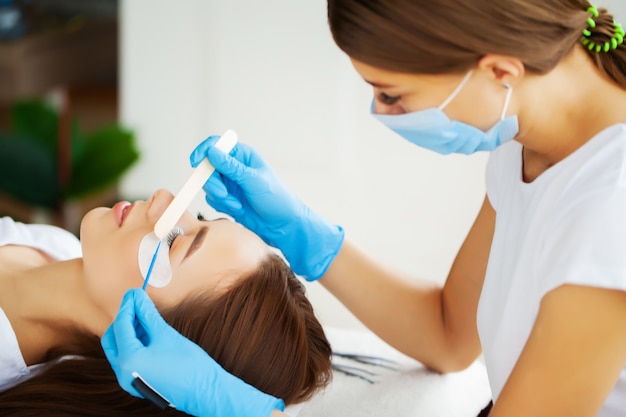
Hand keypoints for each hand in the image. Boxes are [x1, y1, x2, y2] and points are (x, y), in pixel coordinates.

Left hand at [101, 289, 283, 416]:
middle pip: (112, 339)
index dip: (128, 306)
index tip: (134, 292)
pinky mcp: (137, 382)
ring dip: (129, 331)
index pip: (120, 326)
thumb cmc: (189, 364)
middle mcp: (123, 373)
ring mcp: (129, 380)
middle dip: (123, 320)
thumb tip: (137, 297)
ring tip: (145, 317)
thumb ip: (147, 314)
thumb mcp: (166, 334)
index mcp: (128, 361)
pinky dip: (134, 344)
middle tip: (137, 305)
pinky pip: (128, 359)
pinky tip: (148, 333)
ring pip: (119, 349)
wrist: (205, 391)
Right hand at [190, 136, 343, 279]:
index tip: (196, 161)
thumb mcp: (253, 180)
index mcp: (242, 156)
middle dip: (213, 183)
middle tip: (224, 194)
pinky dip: (221, 205)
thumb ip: (231, 167)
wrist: (282, 225)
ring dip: (220, 197)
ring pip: (208, 185)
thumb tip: (212, 151)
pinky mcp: (227, 198)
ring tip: (237, 205)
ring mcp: (230, 183)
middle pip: (207, 167)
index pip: (216, 145)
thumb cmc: (276, 198)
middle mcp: (234, 167)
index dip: (204, 150)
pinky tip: (237, 209)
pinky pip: (212, 199)